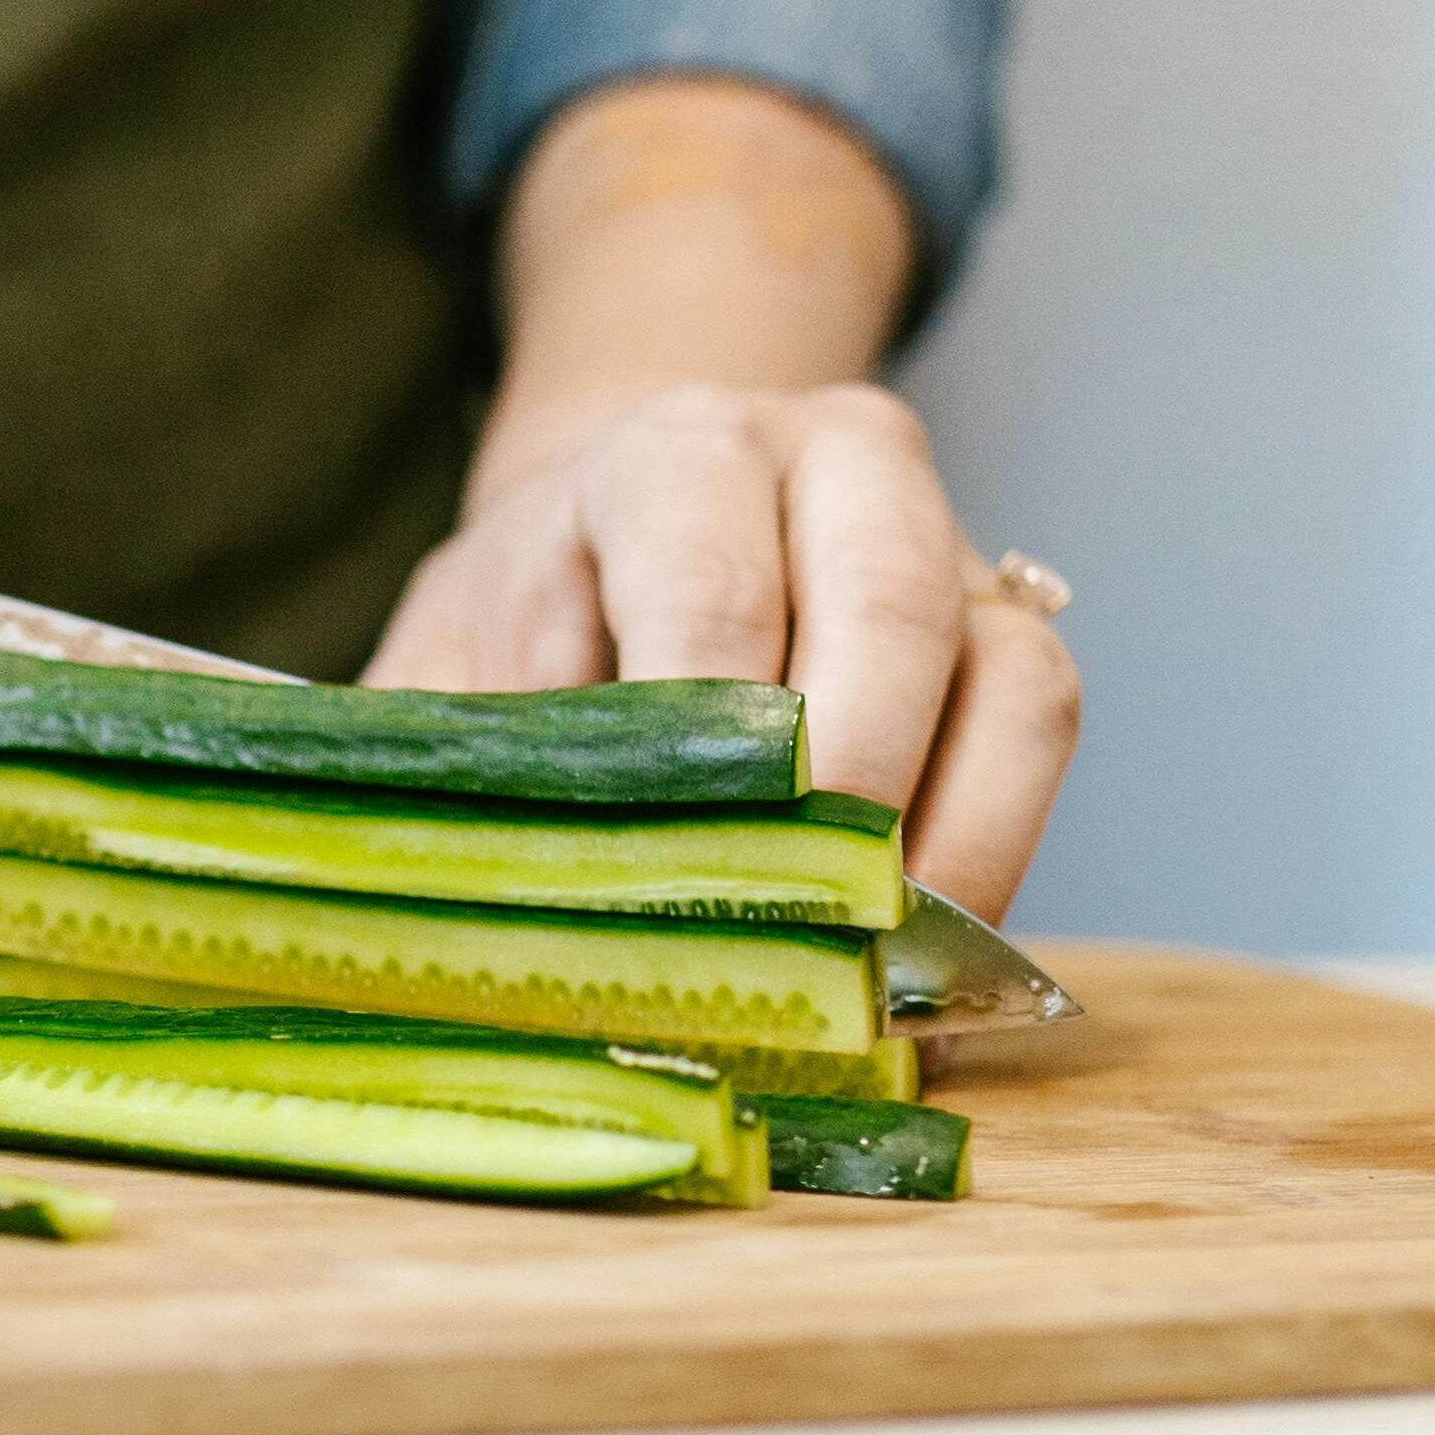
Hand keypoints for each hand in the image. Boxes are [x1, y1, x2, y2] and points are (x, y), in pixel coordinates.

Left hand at [364, 79, 1078, 920]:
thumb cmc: (526, 627)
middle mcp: (837, 466)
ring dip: (954, 842)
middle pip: (892, 607)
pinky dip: (995, 860)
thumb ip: (430, 764)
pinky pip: (1039, 741)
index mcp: (676, 455)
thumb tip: (395, 893)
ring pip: (1012, 677)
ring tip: (876, 979)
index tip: (692, 864)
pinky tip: (916, 972)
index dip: (711, 730)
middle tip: (805, 933)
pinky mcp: (1009, 641)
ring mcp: (948, 548)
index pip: (710, 579)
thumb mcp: (446, 670)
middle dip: (854, 785)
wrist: (612, 548)